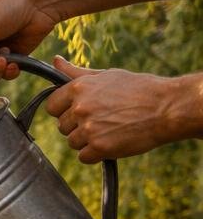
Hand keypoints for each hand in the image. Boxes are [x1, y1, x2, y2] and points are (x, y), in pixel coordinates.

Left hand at [44, 57, 202, 162]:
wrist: (168, 108)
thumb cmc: (139, 89)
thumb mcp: (107, 75)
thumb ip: (77, 73)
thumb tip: (55, 61)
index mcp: (79, 88)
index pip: (52, 106)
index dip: (64, 111)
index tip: (79, 112)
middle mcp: (80, 108)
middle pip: (62, 126)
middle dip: (78, 126)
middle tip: (102, 120)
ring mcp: (89, 128)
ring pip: (73, 142)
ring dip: (87, 141)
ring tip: (110, 130)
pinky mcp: (100, 147)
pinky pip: (84, 157)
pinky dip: (96, 154)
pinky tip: (112, 142)